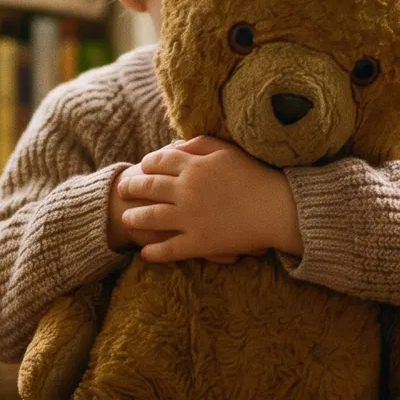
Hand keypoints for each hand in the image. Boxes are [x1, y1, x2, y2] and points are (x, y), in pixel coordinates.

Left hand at [114, 136, 302, 264]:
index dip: (145, 165)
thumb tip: (177, 144)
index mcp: (194, 166)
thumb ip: (201, 144)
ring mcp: (191, 218)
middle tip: (122, 191)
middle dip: (131, 188)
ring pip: (151, 217)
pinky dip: (155, 252)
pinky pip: (169, 249)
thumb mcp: (228, 151)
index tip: (140, 168)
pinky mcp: (199, 242)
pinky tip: (146, 254)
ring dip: (135, 219)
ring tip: (127, 220)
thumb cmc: (257, 176)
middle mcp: (187, 190)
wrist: (278, 208)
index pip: (158, 162)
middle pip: (148, 187)